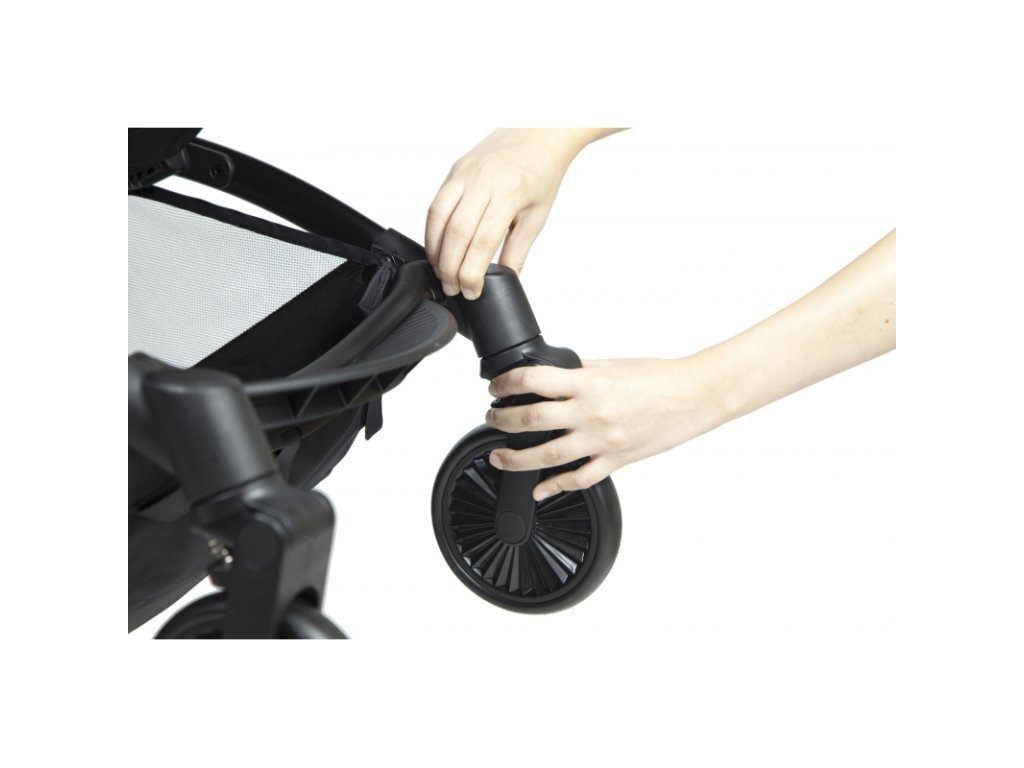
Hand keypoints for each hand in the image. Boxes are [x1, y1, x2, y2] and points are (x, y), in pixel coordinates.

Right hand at [425, 129, 618, 299]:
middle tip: (452, 288)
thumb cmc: (541, 172)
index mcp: (509, 193)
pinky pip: (436, 204)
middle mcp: (482, 180)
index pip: (482, 242)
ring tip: (441, 271)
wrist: (538, 132)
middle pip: (456, 233)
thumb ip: (518, 250)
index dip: (472, 273)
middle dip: (450, 267)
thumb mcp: (537, 216)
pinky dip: (433, 230)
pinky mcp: (454, 170)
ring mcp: (465, 172)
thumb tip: (504, 278)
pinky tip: (438, 247)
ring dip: (435, 250)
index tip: (471, 291)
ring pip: (438, 217)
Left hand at [483, 229, 895, 500]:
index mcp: (588, 382)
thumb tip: (551, 375)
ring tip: (499, 455)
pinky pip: (578, 479)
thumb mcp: (612, 364)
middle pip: (530, 419)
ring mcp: (602, 440)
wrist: (695, 395)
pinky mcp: (616, 460)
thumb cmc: (658, 377)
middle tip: (492, 418)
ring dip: (515, 457)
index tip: (496, 387)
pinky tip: (539, 490)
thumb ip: (580, 372)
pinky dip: (554, 487)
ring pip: (545, 456)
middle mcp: (591, 412)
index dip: (506, 383)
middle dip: (501, 420)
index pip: (533, 380)